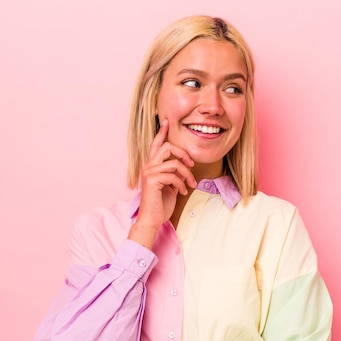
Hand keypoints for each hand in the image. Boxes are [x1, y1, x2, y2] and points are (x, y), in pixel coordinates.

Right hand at [128, 119, 195, 247]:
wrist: (152, 220)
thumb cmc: (161, 205)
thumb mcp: (170, 186)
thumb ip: (174, 175)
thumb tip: (185, 168)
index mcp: (152, 166)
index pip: (156, 145)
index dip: (162, 132)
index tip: (167, 121)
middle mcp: (148, 167)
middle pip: (167, 147)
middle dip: (183, 154)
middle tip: (191, 165)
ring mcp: (149, 173)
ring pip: (173, 162)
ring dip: (187, 174)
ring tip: (191, 184)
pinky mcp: (153, 180)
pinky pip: (173, 175)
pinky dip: (181, 184)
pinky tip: (182, 192)